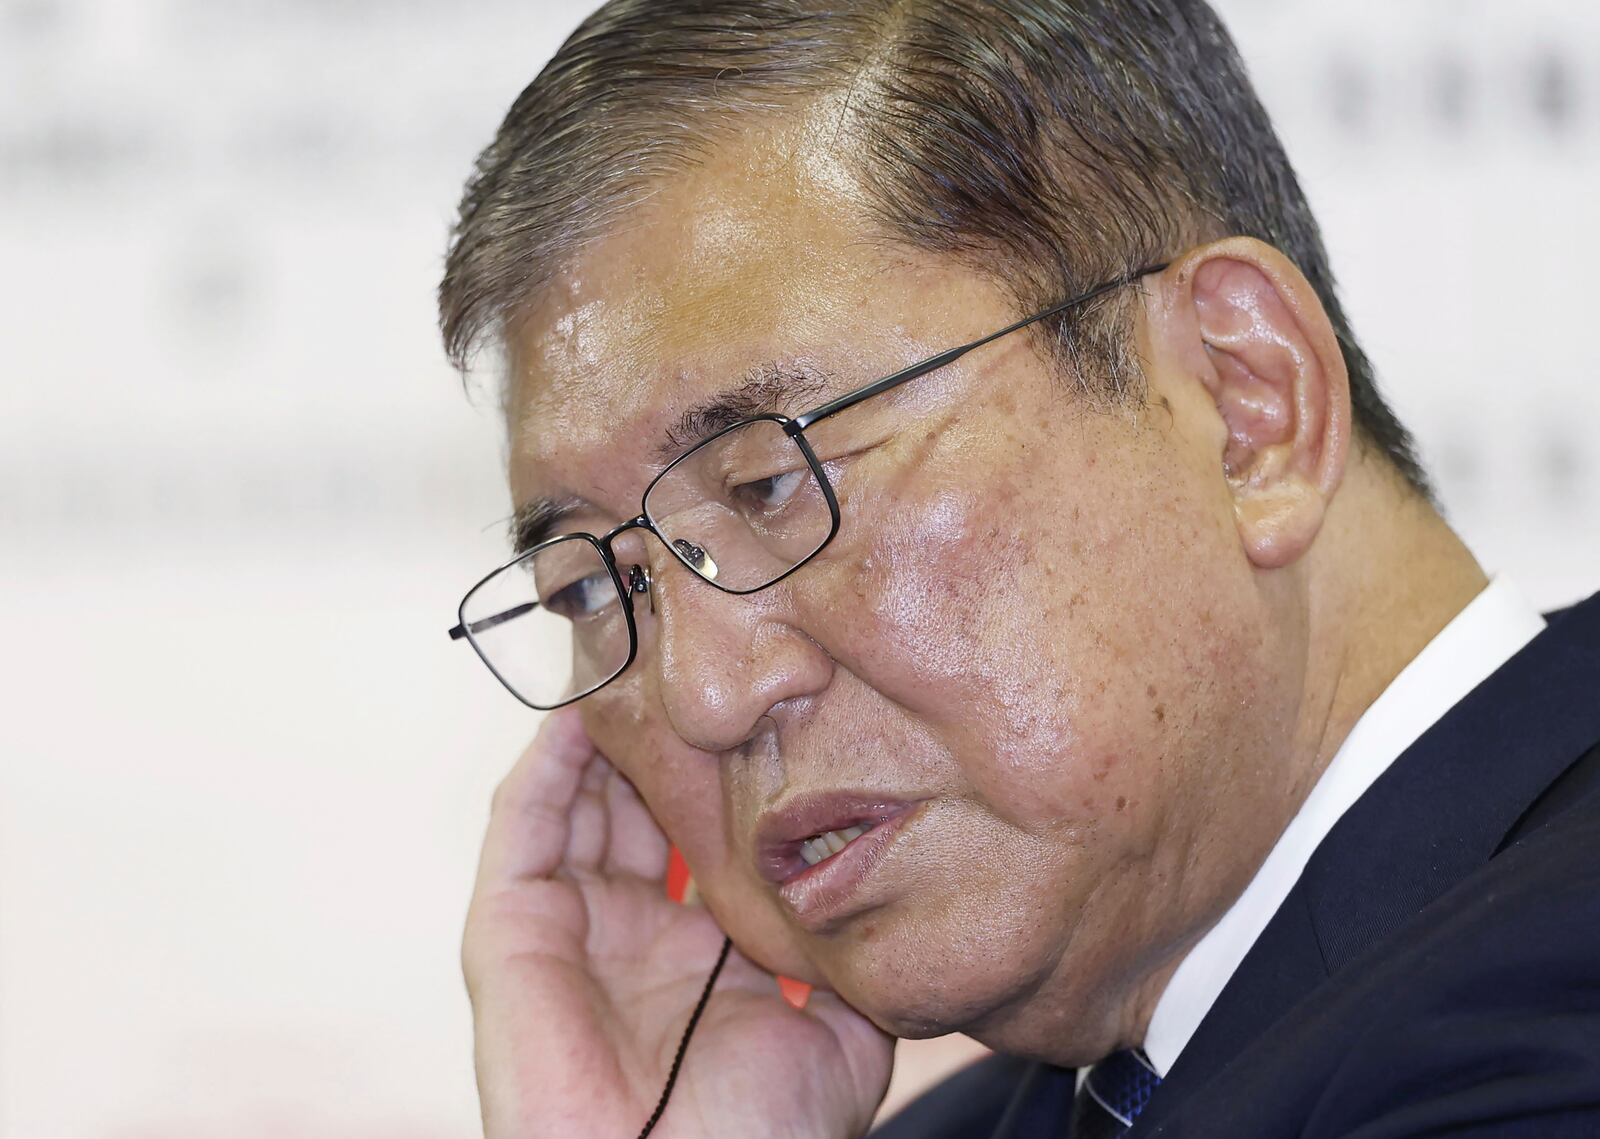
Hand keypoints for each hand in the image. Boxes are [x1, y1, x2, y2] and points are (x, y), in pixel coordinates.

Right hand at [463, 708, 894, 1137]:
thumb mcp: (840, 1043)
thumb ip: (853, 968)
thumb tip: (881, 896)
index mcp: (703, 956)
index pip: (710, 839)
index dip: (732, 776)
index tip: (772, 709)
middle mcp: (633, 932)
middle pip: (643, 806)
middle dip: (672, 740)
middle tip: (701, 665)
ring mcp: (569, 926)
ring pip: (580, 799)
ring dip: (609, 733)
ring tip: (645, 659)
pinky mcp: (508, 929)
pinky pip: (521, 824)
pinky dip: (548, 761)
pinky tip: (588, 708)